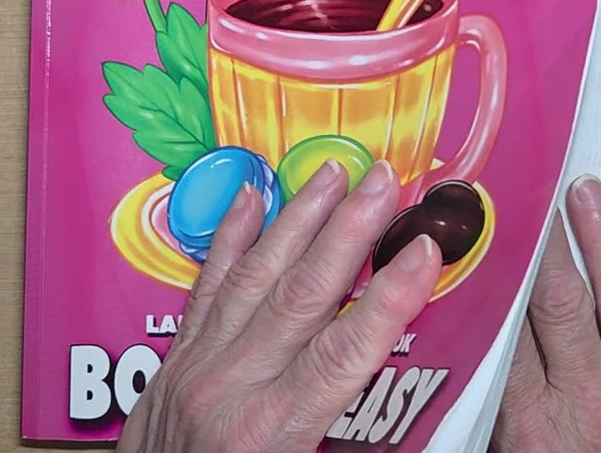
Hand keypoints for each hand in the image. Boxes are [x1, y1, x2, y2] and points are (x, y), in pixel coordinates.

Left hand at [116, 160, 441, 452]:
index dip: (391, 297)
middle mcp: (232, 387)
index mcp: (270, 434)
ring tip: (332, 173)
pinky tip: (249, 197)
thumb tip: (413, 433)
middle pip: (303, 294)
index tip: (425, 251)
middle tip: (383, 180)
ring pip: (255, 276)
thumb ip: (344, 446)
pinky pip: (206, 286)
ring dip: (298, 219)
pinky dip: (228, 238)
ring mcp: (198, 366)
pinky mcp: (176, 359)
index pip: (345, 353)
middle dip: (349, 230)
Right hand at [491, 176, 600, 452]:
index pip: (507, 328)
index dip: (496, 274)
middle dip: (544, 240)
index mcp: (535, 426)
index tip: (482, 237)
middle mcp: (593, 400)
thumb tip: (454, 381)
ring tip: (588, 196)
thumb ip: (483, 425)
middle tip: (530, 195)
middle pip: (560, 300)